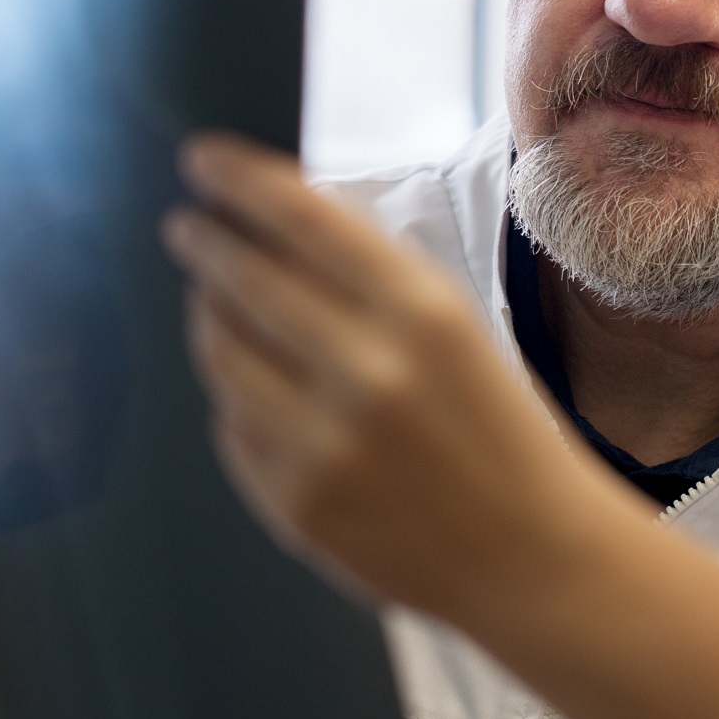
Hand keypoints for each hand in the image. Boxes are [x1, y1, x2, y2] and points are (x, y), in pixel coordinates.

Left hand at [166, 134, 644, 627]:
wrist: (532, 558)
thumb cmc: (496, 428)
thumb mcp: (457, 328)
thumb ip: (372, 277)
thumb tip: (272, 217)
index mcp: (423, 313)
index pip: (302, 219)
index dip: (239, 181)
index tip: (202, 160)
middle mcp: (369, 373)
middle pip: (245, 281)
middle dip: (206, 244)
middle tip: (187, 228)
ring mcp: (324, 444)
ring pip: (222, 353)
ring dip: (212, 319)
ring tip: (220, 306)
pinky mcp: (295, 503)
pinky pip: (233, 425)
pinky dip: (238, 399)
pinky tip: (264, 395)